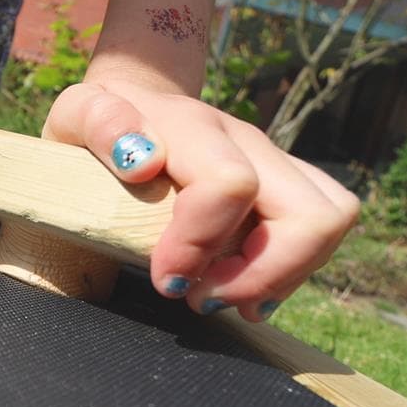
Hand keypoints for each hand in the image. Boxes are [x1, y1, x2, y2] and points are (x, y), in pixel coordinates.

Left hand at [43, 79, 359, 321]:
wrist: (126, 108)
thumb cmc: (96, 128)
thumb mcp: (76, 115)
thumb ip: (99, 123)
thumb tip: (143, 158)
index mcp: (190, 124)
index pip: (230, 184)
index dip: (201, 244)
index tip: (166, 280)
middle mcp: (243, 139)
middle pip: (309, 212)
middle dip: (259, 274)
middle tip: (200, 298)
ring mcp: (272, 160)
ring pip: (330, 219)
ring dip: (282, 276)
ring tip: (223, 296)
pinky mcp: (287, 184)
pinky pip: (322, 228)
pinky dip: (287, 272)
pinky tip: (242, 289)